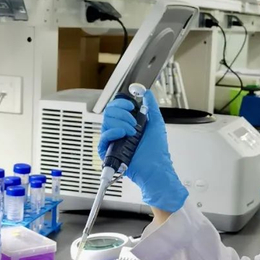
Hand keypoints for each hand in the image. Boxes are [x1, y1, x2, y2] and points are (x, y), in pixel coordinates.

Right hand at [98, 90, 187, 212]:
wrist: (155, 167)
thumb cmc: (157, 150)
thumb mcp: (156, 122)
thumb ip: (150, 105)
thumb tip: (146, 92)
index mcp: (128, 124)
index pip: (116, 107)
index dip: (121, 103)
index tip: (132, 106)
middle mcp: (119, 131)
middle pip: (109, 112)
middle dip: (122, 113)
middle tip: (133, 122)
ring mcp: (114, 141)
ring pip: (106, 122)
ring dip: (121, 123)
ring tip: (132, 133)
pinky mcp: (109, 152)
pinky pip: (103, 138)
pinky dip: (112, 132)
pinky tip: (122, 134)